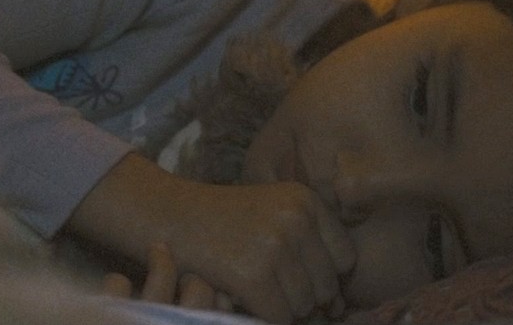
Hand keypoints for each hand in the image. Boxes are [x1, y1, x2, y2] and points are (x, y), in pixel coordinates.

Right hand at [69, 154, 354, 323]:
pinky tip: (244, 302)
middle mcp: (297, 219)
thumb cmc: (221, 221)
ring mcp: (275, 246)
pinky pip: (280, 317)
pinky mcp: (253, 275)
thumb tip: (337, 305)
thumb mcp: (271, 213)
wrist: (167, 217)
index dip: (325, 279)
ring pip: (305, 306)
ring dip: (283, 311)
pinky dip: (265, 318)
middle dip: (305, 300)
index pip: (345, 259)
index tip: (299, 283)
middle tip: (274, 294)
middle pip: (327, 287)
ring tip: (256, 295)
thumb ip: (307, 244)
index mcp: (307, 201)